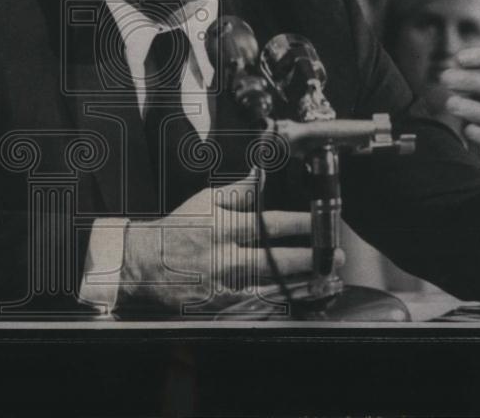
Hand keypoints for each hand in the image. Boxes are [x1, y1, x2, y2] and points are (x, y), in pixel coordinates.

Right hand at [119, 171, 320, 312]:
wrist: (145, 261)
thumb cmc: (179, 228)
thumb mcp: (205, 201)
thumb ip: (238, 192)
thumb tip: (262, 174)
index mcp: (223, 227)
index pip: (269, 225)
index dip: (299, 225)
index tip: (319, 224)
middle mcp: (225, 257)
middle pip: (276, 260)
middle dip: (309, 258)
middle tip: (334, 256)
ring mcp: (223, 285)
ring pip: (271, 286)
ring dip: (302, 284)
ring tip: (326, 279)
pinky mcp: (219, 305)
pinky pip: (256, 305)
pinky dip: (280, 302)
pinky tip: (299, 299)